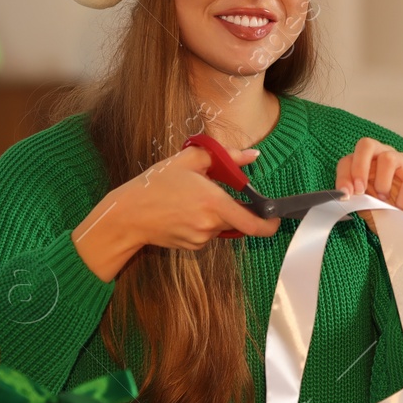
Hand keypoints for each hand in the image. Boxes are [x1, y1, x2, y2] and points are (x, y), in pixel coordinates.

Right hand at [74, 145, 281, 281]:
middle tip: (218, 195)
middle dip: (237, 210)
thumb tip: (253, 155)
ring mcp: (201, 239)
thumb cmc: (156, 184)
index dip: (269, 223)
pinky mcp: (192, 247)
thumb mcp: (188, 161)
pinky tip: (184, 214)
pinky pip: (208, 234)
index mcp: (213, 202)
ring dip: (217, 216)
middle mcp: (210, 224)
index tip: (276, 217)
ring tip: (191, 202)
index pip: (253, 223)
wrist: (127, 215)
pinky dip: (204, 224)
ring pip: (222, 227)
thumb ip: (226, 157)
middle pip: (239, 221)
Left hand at [335, 137, 402, 245]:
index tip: (345, 196)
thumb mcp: (365, 209)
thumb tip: (343, 193)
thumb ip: (354, 198)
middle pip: (366, 145)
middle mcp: (384, 158)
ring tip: (385, 201)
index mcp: (366, 166)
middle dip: (359, 167)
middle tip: (360, 190)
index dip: (344, 176)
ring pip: (388, 158)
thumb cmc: (388, 216)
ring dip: (383, 183)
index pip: (349, 160)